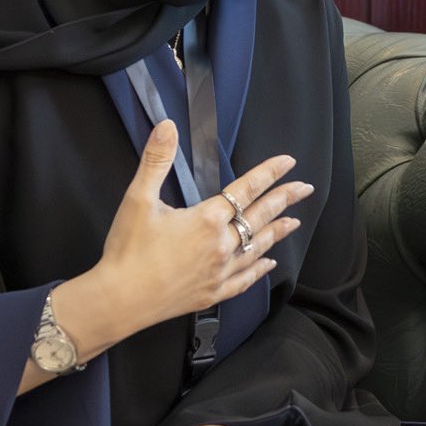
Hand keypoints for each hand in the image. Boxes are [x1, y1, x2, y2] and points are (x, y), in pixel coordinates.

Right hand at [52, 122, 312, 356]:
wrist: (119, 300)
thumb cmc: (128, 249)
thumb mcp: (138, 199)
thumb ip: (156, 160)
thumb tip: (167, 125)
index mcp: (208, 219)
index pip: (247, 189)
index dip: (269, 173)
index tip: (289, 162)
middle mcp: (222, 245)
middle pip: (260, 217)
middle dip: (284, 199)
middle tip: (305, 188)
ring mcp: (221, 272)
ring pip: (258, 247)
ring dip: (277, 232)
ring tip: (294, 221)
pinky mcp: (213, 293)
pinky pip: (245, 279)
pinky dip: (260, 269)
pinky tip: (269, 264)